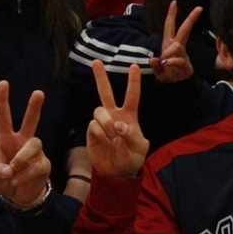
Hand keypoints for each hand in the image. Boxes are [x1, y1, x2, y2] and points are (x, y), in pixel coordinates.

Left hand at [0, 81, 51, 207]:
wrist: (18, 196)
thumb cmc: (1, 180)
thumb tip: (8, 170)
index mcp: (5, 139)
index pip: (3, 117)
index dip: (2, 100)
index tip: (3, 83)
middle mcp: (21, 141)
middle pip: (31, 121)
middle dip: (34, 107)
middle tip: (38, 93)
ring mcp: (35, 152)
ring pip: (35, 144)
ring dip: (22, 158)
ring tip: (12, 171)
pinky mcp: (44, 164)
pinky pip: (37, 165)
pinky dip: (25, 174)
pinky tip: (16, 180)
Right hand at [86, 59, 149, 177]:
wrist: (117, 172)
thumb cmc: (132, 158)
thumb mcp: (140, 148)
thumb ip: (132, 135)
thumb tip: (118, 125)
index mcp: (129, 117)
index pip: (132, 96)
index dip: (133, 82)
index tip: (134, 66)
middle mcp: (114, 116)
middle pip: (106, 93)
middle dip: (101, 77)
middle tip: (96, 61)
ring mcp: (102, 123)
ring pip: (99, 110)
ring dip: (106, 121)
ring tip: (112, 136)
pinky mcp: (92, 132)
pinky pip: (94, 125)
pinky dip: (100, 133)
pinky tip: (105, 142)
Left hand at [150, 2, 202, 82]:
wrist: (175, 87)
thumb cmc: (165, 74)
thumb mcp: (157, 69)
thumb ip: (155, 65)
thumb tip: (154, 60)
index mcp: (169, 44)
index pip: (170, 26)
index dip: (172, 14)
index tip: (174, 2)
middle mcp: (177, 47)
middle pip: (184, 30)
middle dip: (191, 18)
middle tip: (199, 8)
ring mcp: (183, 55)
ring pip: (177, 46)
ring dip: (168, 54)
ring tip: (164, 63)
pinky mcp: (187, 64)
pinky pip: (178, 59)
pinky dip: (171, 62)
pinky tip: (166, 64)